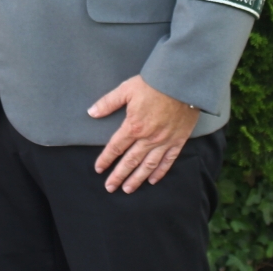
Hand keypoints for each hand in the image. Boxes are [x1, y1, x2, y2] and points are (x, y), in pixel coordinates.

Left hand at [89, 75, 199, 193]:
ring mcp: (164, 141)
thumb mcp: (126, 89)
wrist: (181, 83)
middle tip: (110, 188)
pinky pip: (168, 161)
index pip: (116, 147)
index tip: (98, 169)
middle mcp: (148, 138)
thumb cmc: (152, 84)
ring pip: (148, 165)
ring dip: (137, 179)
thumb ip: (108, 103)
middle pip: (130, 161)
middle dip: (119, 175)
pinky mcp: (178, 141)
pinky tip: (153, 180)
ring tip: (128, 189)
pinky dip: (160, 172)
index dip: (106, 159)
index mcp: (133, 126)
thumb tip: (91, 113)